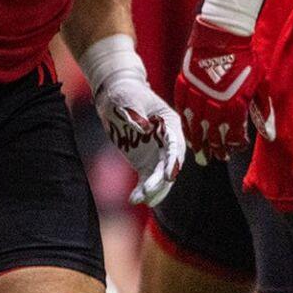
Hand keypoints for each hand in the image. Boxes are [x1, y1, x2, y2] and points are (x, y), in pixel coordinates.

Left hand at [92, 78, 184, 206]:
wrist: (117, 95)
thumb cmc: (126, 93)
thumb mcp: (128, 99)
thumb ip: (136, 112)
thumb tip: (145, 128)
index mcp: (170, 124)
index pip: (176, 145)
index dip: (173, 160)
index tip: (170, 175)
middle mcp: (167, 141)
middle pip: (168, 164)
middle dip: (161, 180)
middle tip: (150, 191)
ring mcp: (157, 153)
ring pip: (159, 175)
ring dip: (152, 189)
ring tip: (141, 200)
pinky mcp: (145, 160)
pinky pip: (146, 178)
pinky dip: (141, 189)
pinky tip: (134, 199)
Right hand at [173, 18, 258, 163]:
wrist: (223, 37)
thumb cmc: (245, 60)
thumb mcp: (260, 86)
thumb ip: (262, 112)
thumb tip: (269, 135)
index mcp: (234, 105)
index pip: (232, 134)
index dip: (233, 145)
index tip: (234, 150)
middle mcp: (213, 103)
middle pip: (211, 133)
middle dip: (213, 147)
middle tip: (214, 158)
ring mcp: (196, 94)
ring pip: (194, 124)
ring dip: (196, 138)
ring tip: (197, 149)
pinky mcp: (184, 84)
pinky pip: (181, 107)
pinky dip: (183, 119)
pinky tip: (185, 127)